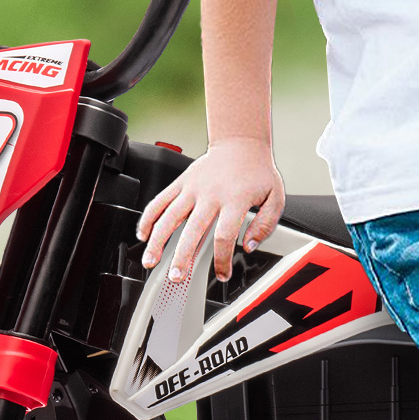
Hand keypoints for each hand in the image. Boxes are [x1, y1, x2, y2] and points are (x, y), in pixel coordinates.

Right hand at [136, 136, 285, 283]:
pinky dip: (148, 218)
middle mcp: (210, 194)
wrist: (240, 142)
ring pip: (169, 217)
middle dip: (182, 256)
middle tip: (176, 277)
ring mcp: (192, 188)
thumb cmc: (257, 171)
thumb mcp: (275, 197)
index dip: (222, 259)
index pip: (224, 236)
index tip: (222, 274)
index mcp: (235, 199)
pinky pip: (160, 201)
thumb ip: (265, 224)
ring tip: (150, 261)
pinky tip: (143, 235)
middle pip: (192, 230)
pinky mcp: (181, 182)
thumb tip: (249, 246)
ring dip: (157, 241)